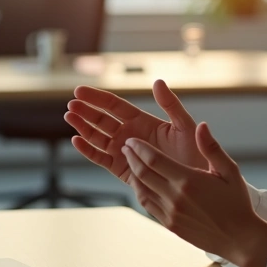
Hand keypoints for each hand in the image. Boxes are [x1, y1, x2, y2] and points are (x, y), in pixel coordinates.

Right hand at [65, 80, 204, 184]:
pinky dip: (87, 150)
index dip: (97, 98)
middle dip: (86, 111)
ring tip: (70, 117)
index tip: (79, 90)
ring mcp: (124, 152)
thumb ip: (171, 104)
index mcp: (142, 121)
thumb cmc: (195, 154)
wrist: (197, 184)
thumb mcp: (184, 126)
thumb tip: (158, 81)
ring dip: (83, 127)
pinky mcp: (121, 169)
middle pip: (102, 120)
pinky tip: (76, 140)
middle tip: (71, 104)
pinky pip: (100, 158)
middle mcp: (130, 134)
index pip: (115, 105)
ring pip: (97, 137)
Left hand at [123, 124, 266, 266]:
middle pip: (143, 173)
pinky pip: (148, 205)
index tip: (132, 140)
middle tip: (126, 147)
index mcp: (188, 180)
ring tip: (131, 162)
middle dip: (132, 158)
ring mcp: (170, 213)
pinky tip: (141, 183)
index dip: (139, 148)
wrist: (239, 238)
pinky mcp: (169, 224)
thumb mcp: (230, 171)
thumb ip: (212, 147)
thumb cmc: (237, 202)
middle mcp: (175, 197)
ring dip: (133, 174)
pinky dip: (140, 191)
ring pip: (141, 190)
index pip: (153, 159)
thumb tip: (201, 125)